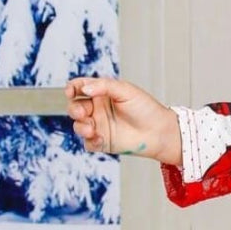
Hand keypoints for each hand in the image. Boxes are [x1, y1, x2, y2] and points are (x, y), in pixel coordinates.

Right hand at [65, 76, 181, 165]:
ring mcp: (99, 126)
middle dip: (74, 109)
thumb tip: (84, 89)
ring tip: (91, 128)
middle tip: (82, 112)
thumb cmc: (146, 108)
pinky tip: (100, 139)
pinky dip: (90, 141)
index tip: (71, 92)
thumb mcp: (125, 90)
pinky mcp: (103, 142)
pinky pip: (88, 143)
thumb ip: (104, 86)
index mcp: (101, 93)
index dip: (72, 88)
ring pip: (78, 125)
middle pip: (75, 107)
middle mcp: (98, 109)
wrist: (159, 132)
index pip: (80, 88)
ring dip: (81, 126)